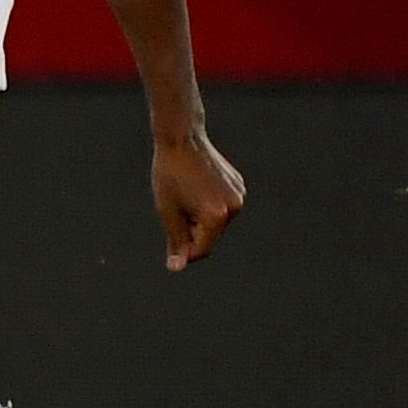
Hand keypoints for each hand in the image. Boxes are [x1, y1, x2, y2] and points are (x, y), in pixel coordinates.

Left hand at [152, 127, 245, 271]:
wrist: (182, 140)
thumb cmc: (169, 176)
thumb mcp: (167, 211)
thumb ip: (176, 241)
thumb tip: (177, 267)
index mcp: (216, 216)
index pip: (202, 249)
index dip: (184, 251)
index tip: (172, 246)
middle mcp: (233, 207)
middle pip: (211, 236)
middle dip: (193, 230)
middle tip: (176, 209)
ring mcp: (239, 195)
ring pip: (217, 222)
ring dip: (201, 217)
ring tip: (187, 194)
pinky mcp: (239, 185)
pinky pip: (223, 205)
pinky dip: (210, 204)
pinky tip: (198, 185)